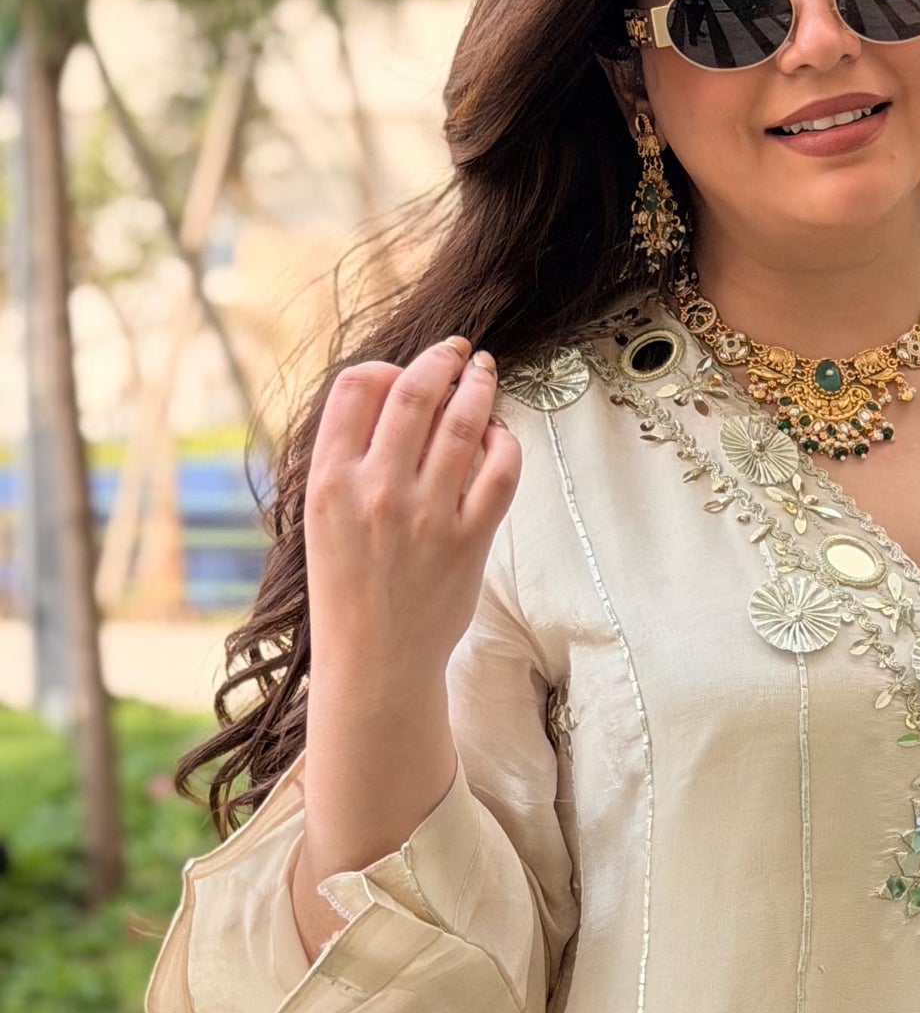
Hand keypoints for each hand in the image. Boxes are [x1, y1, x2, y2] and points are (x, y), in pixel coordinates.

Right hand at [305, 336, 517, 681]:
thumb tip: (384, 392)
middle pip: (415, 393)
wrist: (375, 661)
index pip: (356, 388)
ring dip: (479, 388)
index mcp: (329, 480)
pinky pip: (500, 473)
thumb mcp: (322, 517)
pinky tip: (499, 437)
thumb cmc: (347, 586)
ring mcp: (426, 516)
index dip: (385, 365)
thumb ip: (344, 459)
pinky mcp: (468, 541)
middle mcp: (376, 491)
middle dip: (442, 360)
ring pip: (463, 424)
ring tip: (484, 374)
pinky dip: (505, 443)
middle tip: (458, 351)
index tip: (404, 368)